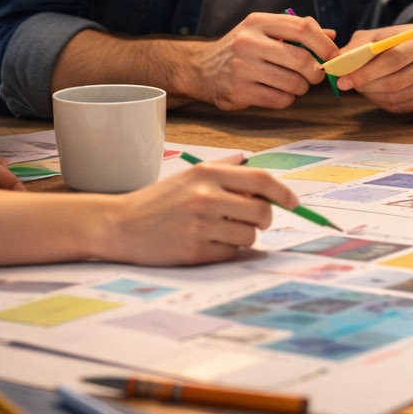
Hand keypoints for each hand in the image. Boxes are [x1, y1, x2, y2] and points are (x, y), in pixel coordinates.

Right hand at [101, 154, 300, 265]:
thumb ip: (223, 168)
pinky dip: (225, 250)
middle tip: (252, 221)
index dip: (283, 193)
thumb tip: (250, 160)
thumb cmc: (158, 201)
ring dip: (242, 236)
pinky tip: (205, 243)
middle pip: (262, 212)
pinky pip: (231, 253)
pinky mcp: (195, 251)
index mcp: (208, 174)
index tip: (293, 202)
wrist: (119, 225)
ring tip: (220, 231)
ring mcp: (201, 225)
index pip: (260, 180)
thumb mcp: (189, 175)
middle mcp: (206, 196)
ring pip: (249, 235)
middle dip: (263, 219)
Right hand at [188, 12, 335, 110]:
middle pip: (302, 59)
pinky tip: (279, 93)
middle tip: (316, 76)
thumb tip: (332, 35)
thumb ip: (297, 32)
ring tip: (295, 84)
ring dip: (301, 88)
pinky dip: (287, 99)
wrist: (201, 70)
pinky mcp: (239, 91)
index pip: (303, 28)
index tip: (334, 56)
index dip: (325, 44)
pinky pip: (280, 99)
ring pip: (293, 83)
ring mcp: (243, 68)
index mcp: (259, 22)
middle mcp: (249, 42)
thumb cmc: (241, 49)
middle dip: (316, 72)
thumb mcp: (264, 32)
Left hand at [335, 24, 412, 113]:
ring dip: (371, 94)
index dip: (366, 72)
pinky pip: (400, 107)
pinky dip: (381, 102)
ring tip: (361, 86)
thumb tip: (335, 63)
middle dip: (366, 85)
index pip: (394, 58)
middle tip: (346, 85)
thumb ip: (356, 47)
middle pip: (395, 81)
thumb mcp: (375, 37)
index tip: (343, 80)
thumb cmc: (393, 43)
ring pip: (395, 96)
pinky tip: (375, 92)